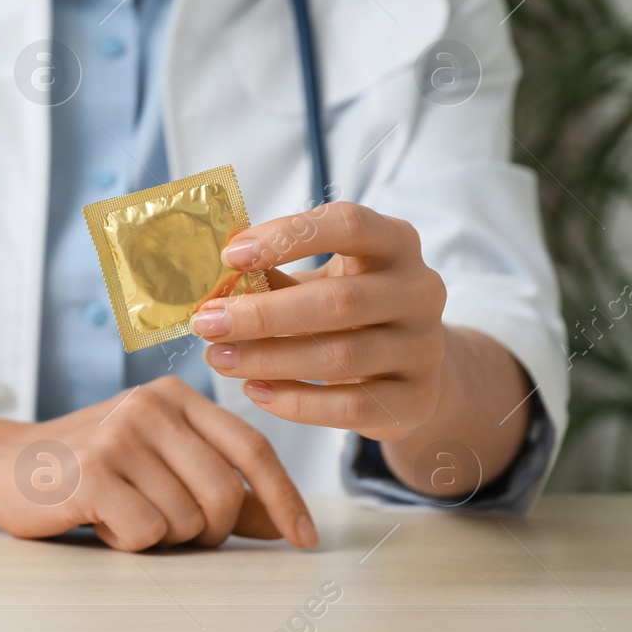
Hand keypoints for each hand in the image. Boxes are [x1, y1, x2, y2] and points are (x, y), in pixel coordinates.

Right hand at [0, 376, 318, 550]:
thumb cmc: (87, 471)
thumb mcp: (157, 466)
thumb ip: (219, 488)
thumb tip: (284, 521)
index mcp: (175, 396)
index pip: (252, 448)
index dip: (285, 498)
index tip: (306, 538)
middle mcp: (150, 406)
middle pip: (224, 494)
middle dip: (208, 532)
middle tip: (169, 531)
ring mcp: (119, 435)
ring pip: (186, 520)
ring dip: (160, 538)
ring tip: (120, 514)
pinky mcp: (91, 472)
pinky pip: (146, 533)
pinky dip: (127, 542)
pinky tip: (97, 520)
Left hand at [193, 201, 448, 443]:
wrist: (407, 370)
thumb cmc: (346, 311)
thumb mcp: (316, 281)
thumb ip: (272, 276)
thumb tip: (212, 282)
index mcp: (394, 242)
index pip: (348, 224)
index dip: (287, 236)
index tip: (230, 255)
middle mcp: (419, 290)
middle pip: (339, 301)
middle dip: (263, 315)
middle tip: (207, 323)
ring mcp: (424, 347)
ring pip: (341, 357)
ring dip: (269, 359)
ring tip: (218, 359)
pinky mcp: (416, 399)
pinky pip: (350, 407)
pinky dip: (295, 401)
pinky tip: (254, 391)